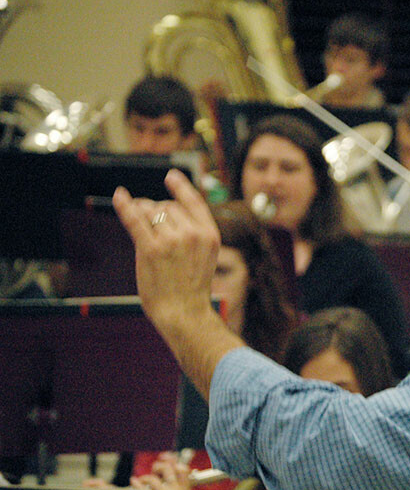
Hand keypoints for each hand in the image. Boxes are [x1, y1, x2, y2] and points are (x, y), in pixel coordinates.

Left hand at [111, 170, 219, 336]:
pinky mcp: (150, 249)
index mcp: (210, 234)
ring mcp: (171, 240)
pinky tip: (119, 195)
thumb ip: (192, 233)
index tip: (170, 176)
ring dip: (142, 216)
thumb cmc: (191, 288)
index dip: (181, 186)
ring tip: (143, 232)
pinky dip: (124, 205)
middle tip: (151, 230)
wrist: (184, 313)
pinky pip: (134, 219)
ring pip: (150, 211)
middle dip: (156, 212)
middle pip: (167, 207)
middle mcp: (192, 233)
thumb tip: (156, 208)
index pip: (193, 202)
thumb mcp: (204, 257)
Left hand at [131, 459, 193, 489]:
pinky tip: (134, 481)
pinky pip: (144, 488)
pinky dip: (137, 483)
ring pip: (154, 478)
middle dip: (159, 466)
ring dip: (146, 476)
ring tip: (143, 479)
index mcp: (185, 489)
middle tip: (155, 470)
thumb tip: (179, 481)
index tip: (168, 458)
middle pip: (167, 469)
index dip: (174, 461)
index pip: (182, 468)